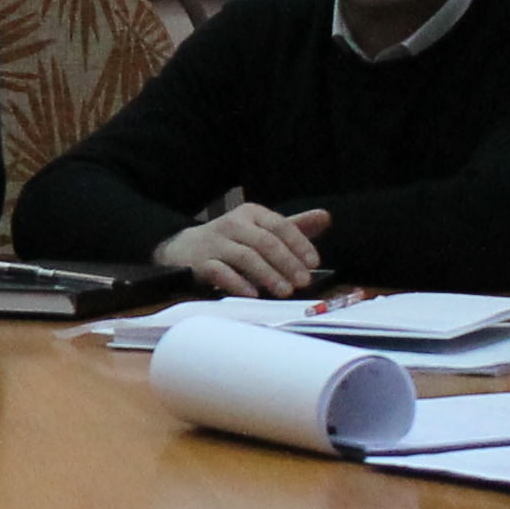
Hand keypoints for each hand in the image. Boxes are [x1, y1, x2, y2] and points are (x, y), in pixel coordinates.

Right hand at [155, 204, 332, 298]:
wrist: (184, 250)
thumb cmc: (232, 241)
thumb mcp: (261, 230)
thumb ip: (292, 226)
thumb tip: (325, 216)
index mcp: (251, 214)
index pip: (279, 225)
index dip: (298, 243)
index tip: (314, 262)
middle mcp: (232, 224)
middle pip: (264, 242)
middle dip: (286, 262)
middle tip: (303, 282)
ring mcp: (214, 243)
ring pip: (245, 257)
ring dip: (267, 275)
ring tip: (284, 291)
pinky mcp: (199, 263)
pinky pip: (220, 272)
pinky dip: (238, 283)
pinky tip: (253, 294)